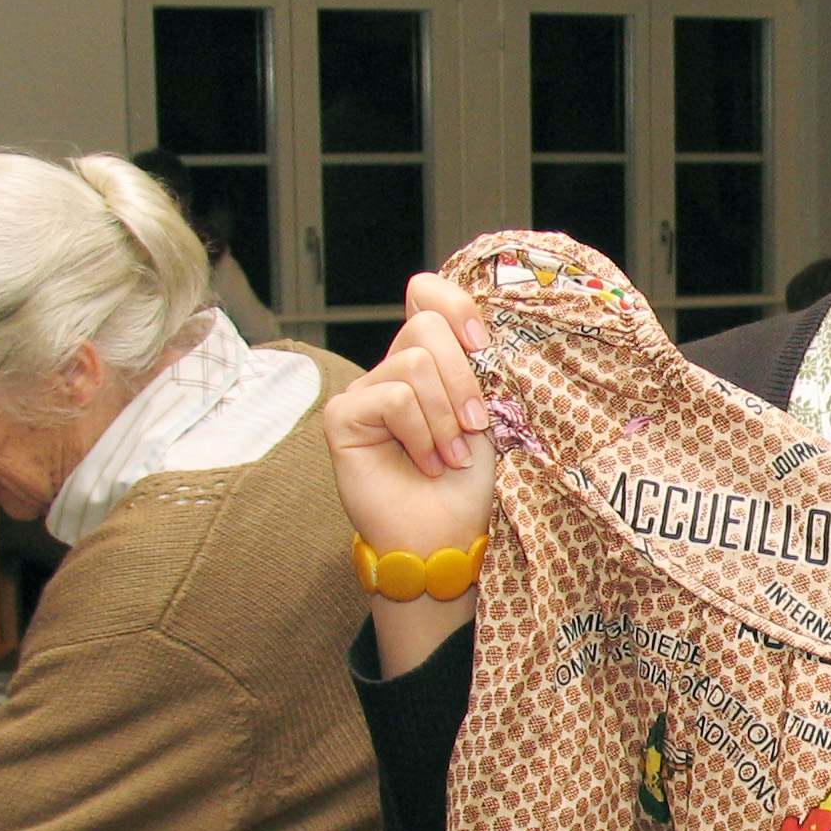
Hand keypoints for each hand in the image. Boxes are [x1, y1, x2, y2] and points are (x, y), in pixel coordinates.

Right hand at [326, 272, 497, 556]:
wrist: (450, 537)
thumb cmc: (472, 483)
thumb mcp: (487, 413)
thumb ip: (478, 366)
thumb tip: (481, 327)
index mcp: (430, 360)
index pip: (426, 293)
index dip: (455, 304)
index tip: (483, 344)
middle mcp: (392, 369)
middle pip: (426, 326)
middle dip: (464, 379)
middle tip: (476, 426)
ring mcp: (364, 391)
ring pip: (414, 364)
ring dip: (445, 418)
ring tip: (451, 456)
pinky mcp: (342, 417)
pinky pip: (393, 398)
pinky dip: (421, 434)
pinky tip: (427, 464)